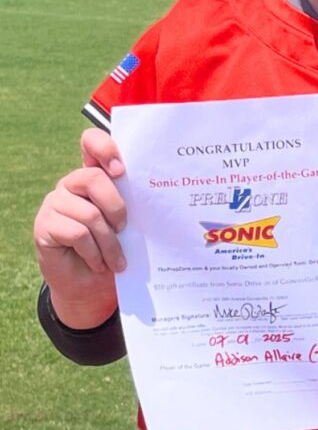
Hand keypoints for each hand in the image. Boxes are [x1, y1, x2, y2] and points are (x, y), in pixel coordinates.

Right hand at [34, 128, 126, 326]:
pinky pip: (77, 234)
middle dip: (117, 207)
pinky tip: (99, 264)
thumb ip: (134, 204)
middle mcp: (72, 184)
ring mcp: (55, 202)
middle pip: (94, 178)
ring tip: (117, 261)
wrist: (91, 286)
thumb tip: (160, 193)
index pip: (91, 142)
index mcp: (95, 176)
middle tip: (125, 230)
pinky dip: (94, 253)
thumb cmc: (115, 251)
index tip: (121, 169)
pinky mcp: (44, 225)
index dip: (104, 148)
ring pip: (89, 213)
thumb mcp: (129, 226)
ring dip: (110, 243)